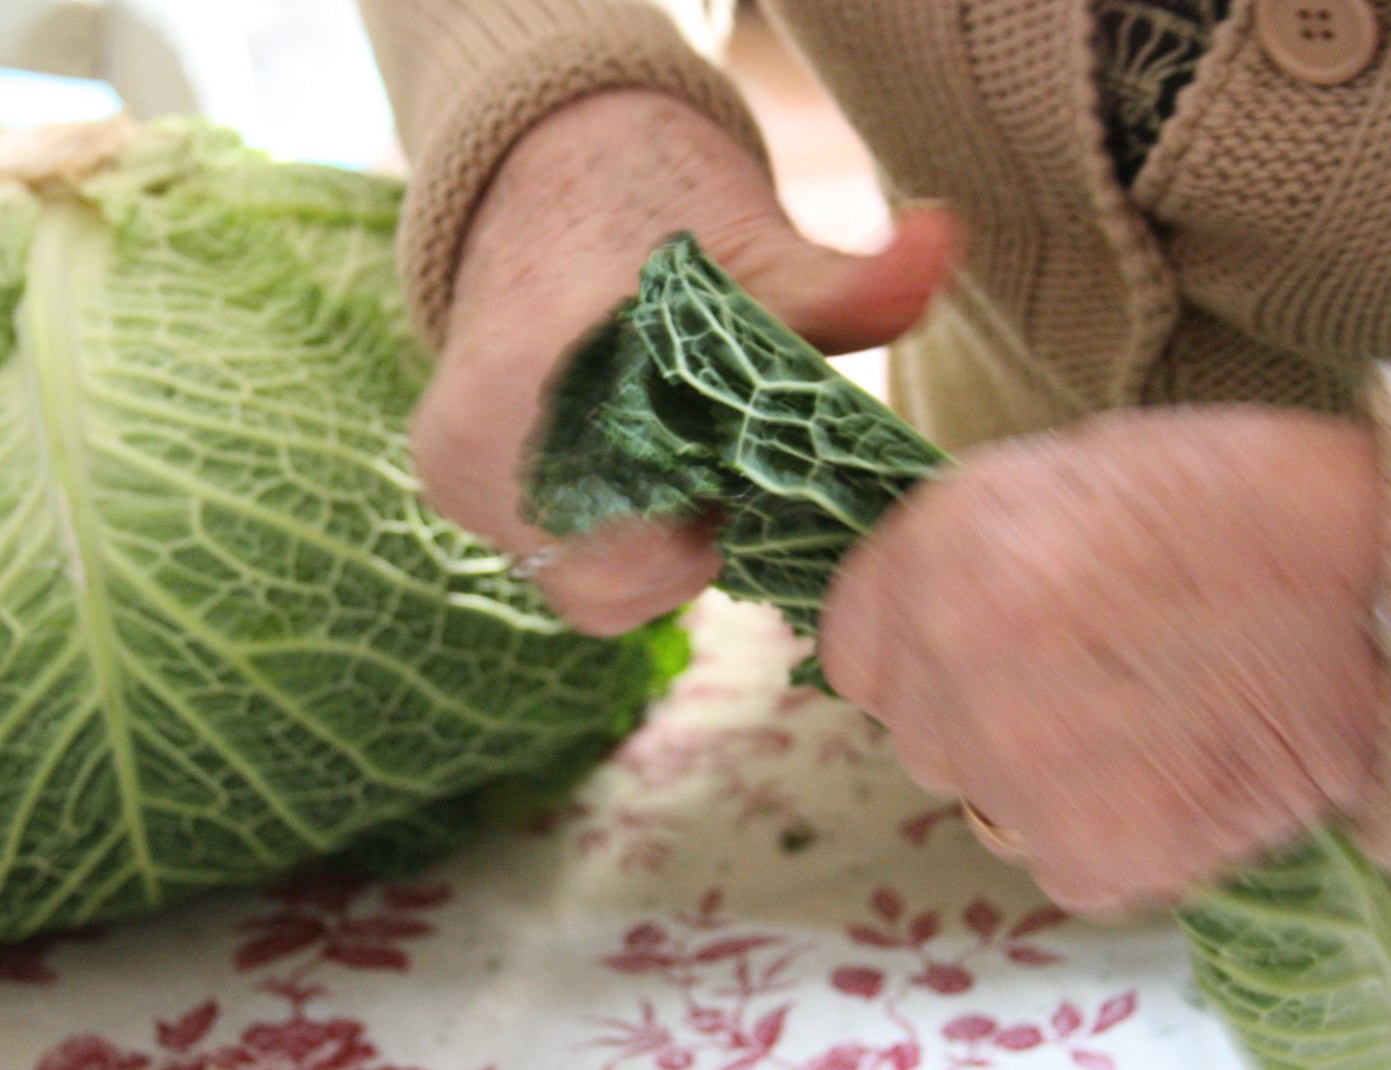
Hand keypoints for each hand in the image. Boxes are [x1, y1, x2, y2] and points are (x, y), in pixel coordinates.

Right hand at [414, 89, 954, 634]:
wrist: (540, 170)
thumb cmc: (657, 204)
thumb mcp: (757, 239)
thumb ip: (853, 280)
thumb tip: (944, 238)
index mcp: (538, 379)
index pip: (643, 542)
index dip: (715, 534)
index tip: (748, 478)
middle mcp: (474, 442)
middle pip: (613, 576)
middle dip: (687, 541)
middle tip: (720, 465)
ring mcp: (452, 470)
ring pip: (582, 577)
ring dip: (647, 542)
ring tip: (674, 454)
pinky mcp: (445, 479)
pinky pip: (548, 556)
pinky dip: (606, 532)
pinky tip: (632, 466)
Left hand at [819, 406, 1385, 916]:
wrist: (1374, 583)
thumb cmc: (1231, 503)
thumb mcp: (1051, 482)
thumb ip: (959, 560)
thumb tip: (924, 618)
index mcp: (924, 563)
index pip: (854, 655)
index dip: (921, 655)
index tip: (980, 651)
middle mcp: (941, 674)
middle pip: (924, 737)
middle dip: (988, 718)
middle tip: (1094, 683)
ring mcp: (1008, 776)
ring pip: (995, 806)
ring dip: (1052, 783)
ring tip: (1159, 723)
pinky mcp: (1088, 856)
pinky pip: (1074, 861)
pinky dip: (1125, 834)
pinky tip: (1189, 773)